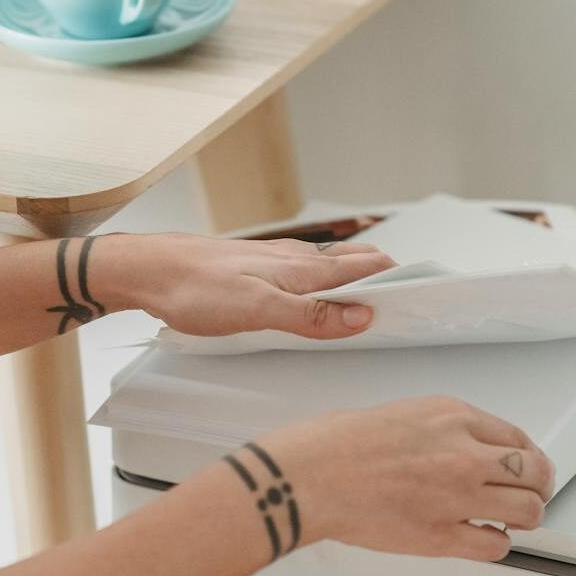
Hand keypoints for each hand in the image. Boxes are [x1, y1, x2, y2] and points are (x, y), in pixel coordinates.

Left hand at [100, 232, 396, 340]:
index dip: (398, 279)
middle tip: (411, 296)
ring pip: (328, 265)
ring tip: (376, 290)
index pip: (366, 269)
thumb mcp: (256, 311)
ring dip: (355, 275)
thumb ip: (310, 315)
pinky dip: (324, 277)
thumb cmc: (193, 289)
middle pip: (352, 263)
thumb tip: (362, 316)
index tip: (429, 293)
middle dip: (384, 276)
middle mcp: (293, 259)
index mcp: (302, 269)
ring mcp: (273, 260)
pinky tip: (315, 287)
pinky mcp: (253, 267)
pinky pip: (302, 269)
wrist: (146, 270)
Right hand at [221, 397, 555, 562]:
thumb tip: (451, 451)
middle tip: (530, 494)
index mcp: (451, 416)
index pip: (515, 436)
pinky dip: (495, 544)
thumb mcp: (396, 414)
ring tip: (511, 520)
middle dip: (537, 486)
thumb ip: (434, 431)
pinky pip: (495, 545)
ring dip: (524, 517)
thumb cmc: (331, 444)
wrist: (306, 476)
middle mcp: (464, 452)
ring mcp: (457, 495)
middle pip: (535, 471)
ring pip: (528, 510)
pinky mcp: (442, 535)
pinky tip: (482, 538)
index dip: (525, 456)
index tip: (521, 466)